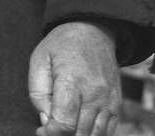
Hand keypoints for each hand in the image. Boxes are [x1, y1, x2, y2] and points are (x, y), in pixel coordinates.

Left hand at [28, 21, 120, 135]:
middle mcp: (94, 94)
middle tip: (52, 126)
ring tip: (66, 124)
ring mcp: (108, 100)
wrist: (93, 29)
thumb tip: (47, 122)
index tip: (42, 129)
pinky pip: (108, 132)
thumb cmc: (62, 45)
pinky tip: (81, 126)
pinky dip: (93, 135)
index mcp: (72, 81)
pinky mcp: (117, 104)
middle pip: (79, 134)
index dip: (50, 134)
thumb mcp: (39, 60)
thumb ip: (38, 95)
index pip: (64, 124)